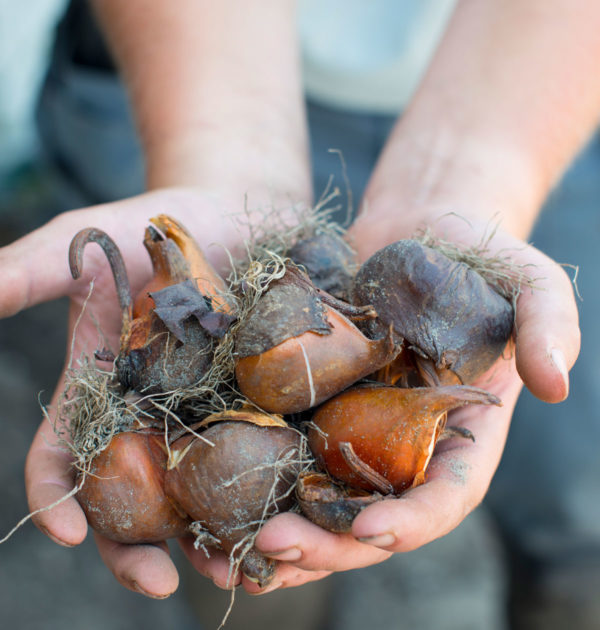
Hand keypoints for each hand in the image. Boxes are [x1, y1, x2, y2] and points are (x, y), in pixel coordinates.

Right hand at [13, 188, 240, 597]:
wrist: (244, 207)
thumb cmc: (163, 220)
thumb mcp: (92, 239)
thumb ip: (32, 270)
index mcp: (104, 385)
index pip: (66, 453)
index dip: (57, 494)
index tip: (69, 531)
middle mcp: (152, 411)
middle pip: (134, 496)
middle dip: (136, 546)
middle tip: (157, 582)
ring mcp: (209, 410)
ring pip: (200, 492)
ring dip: (209, 539)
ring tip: (235, 571)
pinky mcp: (262, 400)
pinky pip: (261, 457)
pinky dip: (267, 495)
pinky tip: (286, 522)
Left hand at [194, 214, 576, 594]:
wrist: (416, 232)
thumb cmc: (478, 261)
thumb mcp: (530, 283)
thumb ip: (551, 326)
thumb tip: (554, 385)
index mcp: (457, 436)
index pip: (443, 496)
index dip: (413, 521)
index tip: (375, 531)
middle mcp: (402, 446)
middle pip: (367, 515)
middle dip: (325, 541)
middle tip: (273, 546)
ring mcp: (353, 429)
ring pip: (315, 500)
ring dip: (274, 533)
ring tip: (222, 554)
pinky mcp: (312, 404)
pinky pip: (279, 453)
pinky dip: (247, 484)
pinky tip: (206, 498)